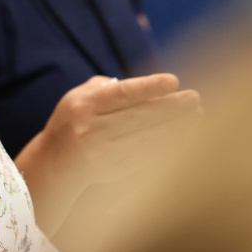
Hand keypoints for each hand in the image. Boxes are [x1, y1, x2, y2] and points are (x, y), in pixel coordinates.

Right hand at [16, 73, 201, 233]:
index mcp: (84, 106)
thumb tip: (145, 87)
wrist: (54, 162)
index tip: (174, 81)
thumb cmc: (72, 121)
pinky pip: (148, 157)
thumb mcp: (77, 97)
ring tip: (198, 116)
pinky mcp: (115, 170)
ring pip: (147, 139)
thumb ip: (107, 87)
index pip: (121, 94)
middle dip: (171, 107)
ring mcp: (104, 153)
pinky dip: (168, 147)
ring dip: (176, 128)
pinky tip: (185, 137)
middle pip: (139, 117)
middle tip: (195, 98)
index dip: (149, 87)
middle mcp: (92, 130)